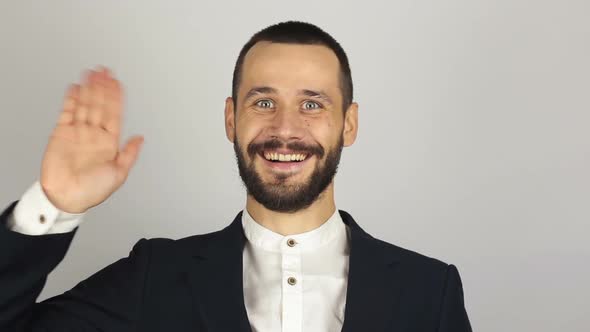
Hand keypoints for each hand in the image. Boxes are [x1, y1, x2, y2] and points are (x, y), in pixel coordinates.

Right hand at [39, 67, 143, 212]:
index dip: (116, 97)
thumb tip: (141, 138)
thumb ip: (129, 154)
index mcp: (109, 142)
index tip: (118, 83)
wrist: (66, 198)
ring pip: (85, 105)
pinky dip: (71, 99)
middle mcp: (94, 135)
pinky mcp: (62, 133)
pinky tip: (76, 87)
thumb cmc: (92, 191)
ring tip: (92, 74)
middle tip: (105, 71)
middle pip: (100, 105)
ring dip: (89, 89)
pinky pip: (67, 112)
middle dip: (103, 88)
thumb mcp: (119, 173)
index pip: (114, 113)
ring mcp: (78, 132)